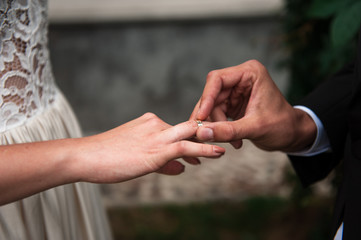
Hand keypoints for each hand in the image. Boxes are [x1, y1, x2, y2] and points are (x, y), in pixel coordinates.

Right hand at [74, 113, 224, 182]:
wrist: (86, 156)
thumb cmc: (105, 157)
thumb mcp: (137, 157)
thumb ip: (163, 162)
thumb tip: (182, 168)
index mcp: (149, 122)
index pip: (177, 130)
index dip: (192, 139)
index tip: (203, 148)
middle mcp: (155, 124)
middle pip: (188, 127)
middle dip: (205, 134)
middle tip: (220, 142)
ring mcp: (157, 135)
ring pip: (191, 134)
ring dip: (210, 140)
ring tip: (224, 148)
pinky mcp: (158, 149)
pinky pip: (187, 148)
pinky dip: (205, 150)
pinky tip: (218, 152)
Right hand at [190, 60, 315, 151]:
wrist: (293, 135)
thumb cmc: (282, 126)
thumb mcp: (255, 128)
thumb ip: (228, 130)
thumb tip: (201, 134)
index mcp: (250, 73)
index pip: (217, 79)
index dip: (206, 98)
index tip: (201, 117)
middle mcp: (240, 79)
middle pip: (211, 94)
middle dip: (210, 116)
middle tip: (206, 135)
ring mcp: (235, 91)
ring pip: (212, 106)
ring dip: (216, 126)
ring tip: (231, 142)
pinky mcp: (233, 104)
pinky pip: (217, 114)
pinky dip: (220, 129)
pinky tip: (233, 141)